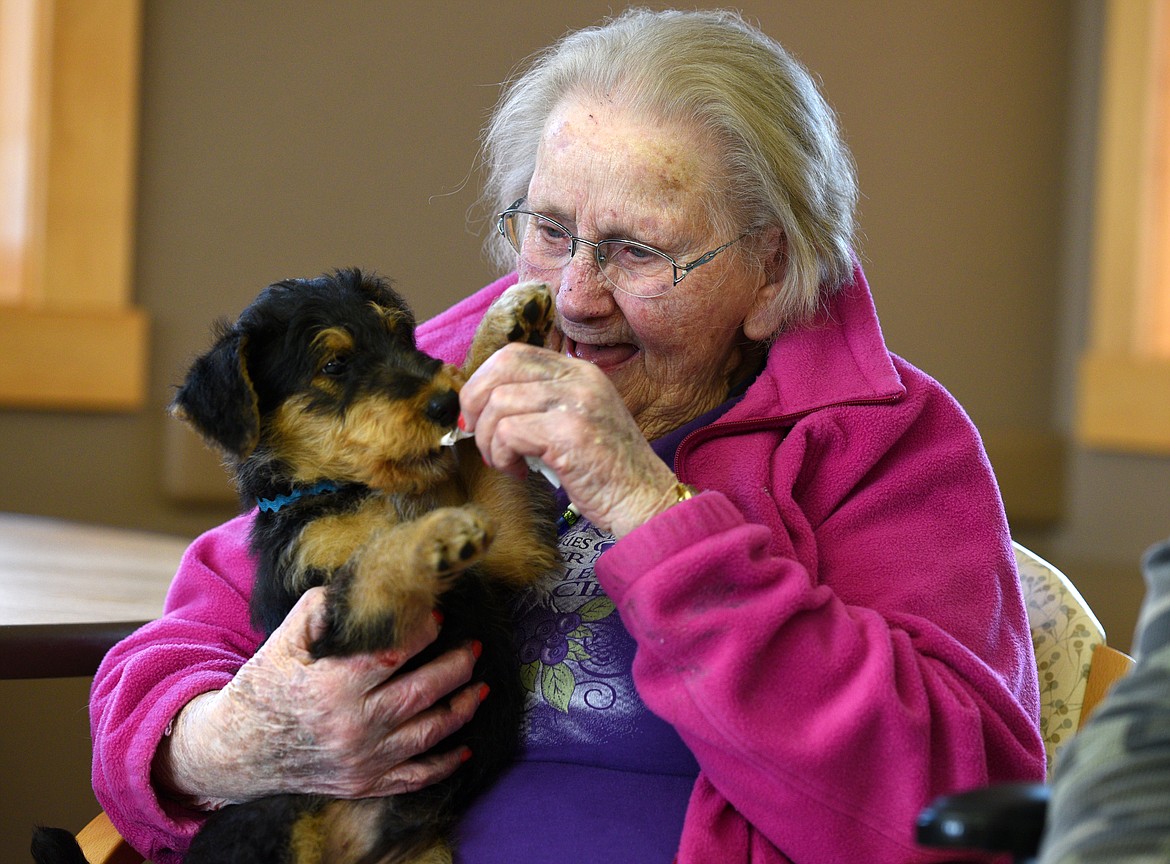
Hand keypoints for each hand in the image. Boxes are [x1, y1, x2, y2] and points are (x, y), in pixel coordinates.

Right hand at [153, 586, 483, 807]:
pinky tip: (464, 746)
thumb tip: (366, 584)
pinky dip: (444, 764)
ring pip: (428, 734)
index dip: (423, 633)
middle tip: (473, 647)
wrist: (236, 751)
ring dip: (462, 708)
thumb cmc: (265, 686)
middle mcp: (351, 727)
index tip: (437, 618)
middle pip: (422, 693)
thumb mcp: (285, 640)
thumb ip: (323, 607)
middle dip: (456, 667)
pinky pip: (415, 778)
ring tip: (479, 686)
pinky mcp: (363, 784)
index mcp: (332, 686)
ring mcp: (361, 760)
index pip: (394, 654)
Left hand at [457, 342, 679, 537]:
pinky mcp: (569, 431)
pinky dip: (502, 456)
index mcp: (579, 371)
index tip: (478, 416)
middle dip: (474, 403)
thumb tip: (479, 407)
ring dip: (490, 440)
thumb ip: (539, 404)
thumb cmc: (605, 472)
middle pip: (500, 367)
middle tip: (478, 437)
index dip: (483, 382)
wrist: (645, 500)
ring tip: (506, 463)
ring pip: (498, 403)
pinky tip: (520, 472)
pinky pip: (508, 432)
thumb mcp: (574, 422)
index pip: (514, 354)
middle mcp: (578, 377)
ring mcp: (575, 401)